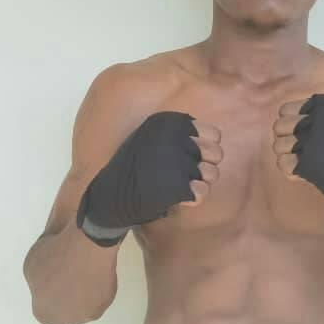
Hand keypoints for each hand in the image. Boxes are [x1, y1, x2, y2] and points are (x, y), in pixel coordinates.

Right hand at [77, 111, 222, 245]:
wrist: (106, 196)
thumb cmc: (130, 169)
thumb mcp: (148, 140)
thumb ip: (175, 137)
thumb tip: (211, 142)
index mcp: (168, 124)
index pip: (213, 133)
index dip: (206, 148)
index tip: (192, 158)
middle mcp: (173, 139)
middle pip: (217, 153)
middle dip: (207, 166)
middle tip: (190, 175)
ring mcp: (174, 162)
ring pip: (212, 173)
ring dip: (200, 183)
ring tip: (183, 187)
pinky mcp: (175, 186)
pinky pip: (202, 192)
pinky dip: (193, 199)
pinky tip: (180, 199)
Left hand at [273, 94, 323, 243]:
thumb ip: (322, 118)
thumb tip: (287, 119)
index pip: (286, 110)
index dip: (290, 126)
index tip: (303, 138)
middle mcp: (319, 118)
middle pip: (279, 126)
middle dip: (286, 141)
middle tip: (302, 153)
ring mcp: (314, 139)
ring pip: (278, 144)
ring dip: (287, 157)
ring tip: (305, 164)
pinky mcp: (311, 162)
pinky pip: (283, 163)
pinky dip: (291, 172)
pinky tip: (305, 175)